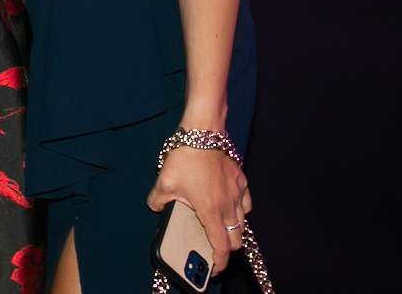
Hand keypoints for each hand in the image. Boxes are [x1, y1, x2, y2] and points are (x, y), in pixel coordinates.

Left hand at [147, 142, 251, 272]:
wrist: (203, 132)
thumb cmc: (185, 157)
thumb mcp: (164, 182)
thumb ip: (157, 200)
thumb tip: (156, 207)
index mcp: (210, 211)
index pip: (221, 246)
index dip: (220, 262)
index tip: (215, 268)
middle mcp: (228, 206)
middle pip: (236, 239)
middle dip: (227, 248)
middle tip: (215, 246)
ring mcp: (237, 193)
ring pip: (243, 222)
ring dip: (234, 230)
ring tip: (221, 227)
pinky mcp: (241, 180)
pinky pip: (246, 203)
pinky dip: (240, 210)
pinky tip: (230, 205)